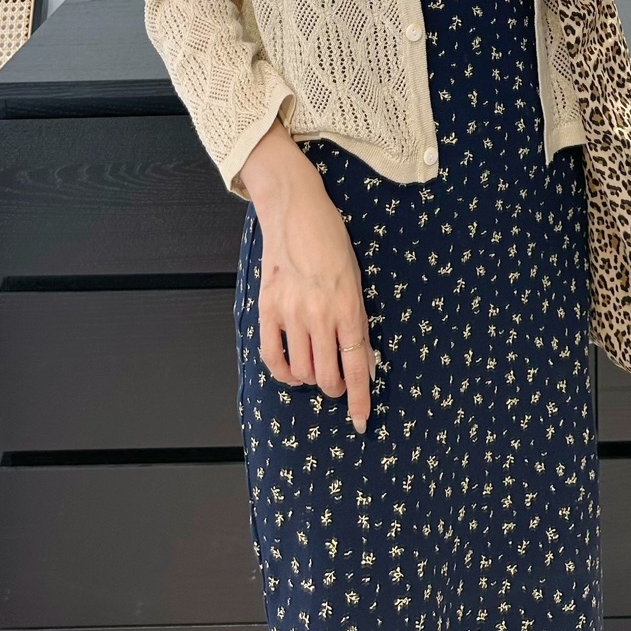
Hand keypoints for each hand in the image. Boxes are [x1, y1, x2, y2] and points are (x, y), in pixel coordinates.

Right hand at [251, 171, 377, 434]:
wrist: (296, 210)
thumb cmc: (331, 240)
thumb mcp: (356, 278)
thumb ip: (356, 319)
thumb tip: (361, 360)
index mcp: (348, 305)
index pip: (357, 363)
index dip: (360, 397)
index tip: (362, 420)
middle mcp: (320, 314)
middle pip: (328, 375)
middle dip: (335, 388)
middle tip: (337, 384)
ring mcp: (291, 312)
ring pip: (302, 370)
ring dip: (311, 378)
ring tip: (316, 368)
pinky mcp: (267, 309)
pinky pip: (272, 356)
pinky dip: (283, 372)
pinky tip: (291, 372)